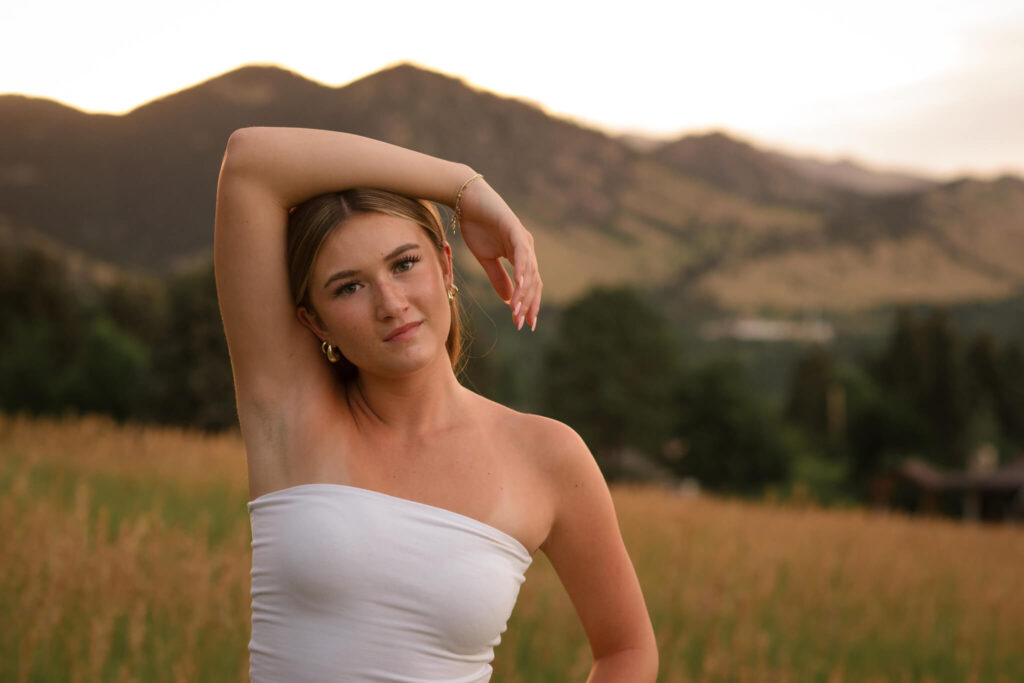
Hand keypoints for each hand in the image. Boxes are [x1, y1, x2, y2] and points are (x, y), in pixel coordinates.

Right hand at [456, 178, 541, 329]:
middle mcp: (527, 248)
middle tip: (520, 324)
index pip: (531, 285)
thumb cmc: (476, 226)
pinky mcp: (514, 228)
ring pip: (528, 271)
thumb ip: (498, 278)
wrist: (466, 200)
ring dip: (523, 293)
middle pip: (534, 281)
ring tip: (517, 311)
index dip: (529, 304)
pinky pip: (521, 253)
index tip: (524, 324)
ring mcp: (522, 238)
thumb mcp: (486, 259)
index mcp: (522, 255)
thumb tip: (508, 300)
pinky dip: (521, 269)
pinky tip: (519, 284)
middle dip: (528, 304)